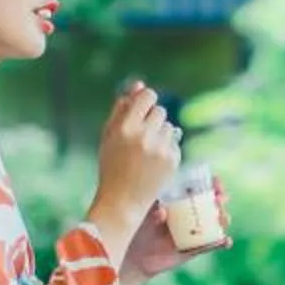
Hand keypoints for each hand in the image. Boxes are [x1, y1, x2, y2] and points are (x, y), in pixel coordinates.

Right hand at [86, 82, 180, 237]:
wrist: (123, 200)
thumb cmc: (112, 165)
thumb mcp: (109, 135)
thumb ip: (121, 108)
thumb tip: (138, 84)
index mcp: (126, 127)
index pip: (148, 96)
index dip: (147, 99)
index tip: (143, 106)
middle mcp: (145, 136)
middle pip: (160, 111)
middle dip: (152, 119)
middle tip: (141, 135)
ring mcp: (161, 149)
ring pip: (169, 126)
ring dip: (160, 133)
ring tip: (147, 150)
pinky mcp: (173, 160)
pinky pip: (175, 141)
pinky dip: (166, 147)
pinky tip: (154, 160)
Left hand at [118, 179, 231, 284]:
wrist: (136, 256)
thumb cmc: (137, 229)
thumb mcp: (143, 217)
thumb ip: (153, 213)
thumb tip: (162, 212)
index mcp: (179, 200)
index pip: (200, 187)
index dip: (211, 184)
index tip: (216, 183)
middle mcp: (190, 214)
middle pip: (212, 203)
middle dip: (220, 199)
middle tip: (220, 199)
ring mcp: (195, 230)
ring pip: (216, 222)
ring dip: (224, 218)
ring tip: (223, 218)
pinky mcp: (197, 248)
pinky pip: (213, 244)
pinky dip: (222, 242)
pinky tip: (226, 241)